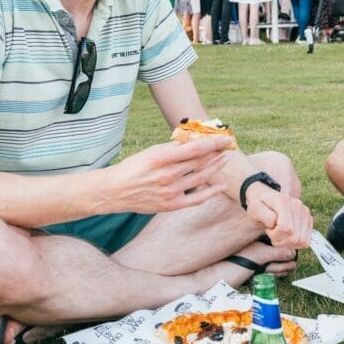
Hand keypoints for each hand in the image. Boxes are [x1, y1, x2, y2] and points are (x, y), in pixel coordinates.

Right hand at [102, 137, 233, 213]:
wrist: (115, 191)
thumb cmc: (134, 167)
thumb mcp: (151, 151)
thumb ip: (174, 147)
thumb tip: (196, 139)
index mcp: (161, 158)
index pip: (194, 149)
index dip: (213, 143)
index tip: (224, 138)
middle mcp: (166, 175)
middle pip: (200, 162)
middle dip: (217, 153)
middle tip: (228, 146)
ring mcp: (169, 192)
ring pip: (201, 178)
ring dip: (216, 167)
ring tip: (226, 159)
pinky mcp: (170, 205)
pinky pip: (196, 198)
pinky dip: (211, 192)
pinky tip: (221, 185)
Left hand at [244, 182, 312, 248]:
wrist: (266, 200)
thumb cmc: (259, 207)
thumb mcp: (253, 209)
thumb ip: (261, 213)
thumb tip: (275, 222)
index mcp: (284, 201)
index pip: (286, 229)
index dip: (274, 234)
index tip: (268, 228)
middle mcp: (298, 204)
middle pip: (294, 237)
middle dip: (280, 240)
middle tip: (272, 232)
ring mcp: (305, 211)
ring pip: (301, 241)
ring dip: (288, 242)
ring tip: (279, 233)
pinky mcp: (309, 219)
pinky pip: (306, 241)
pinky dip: (295, 243)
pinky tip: (286, 236)